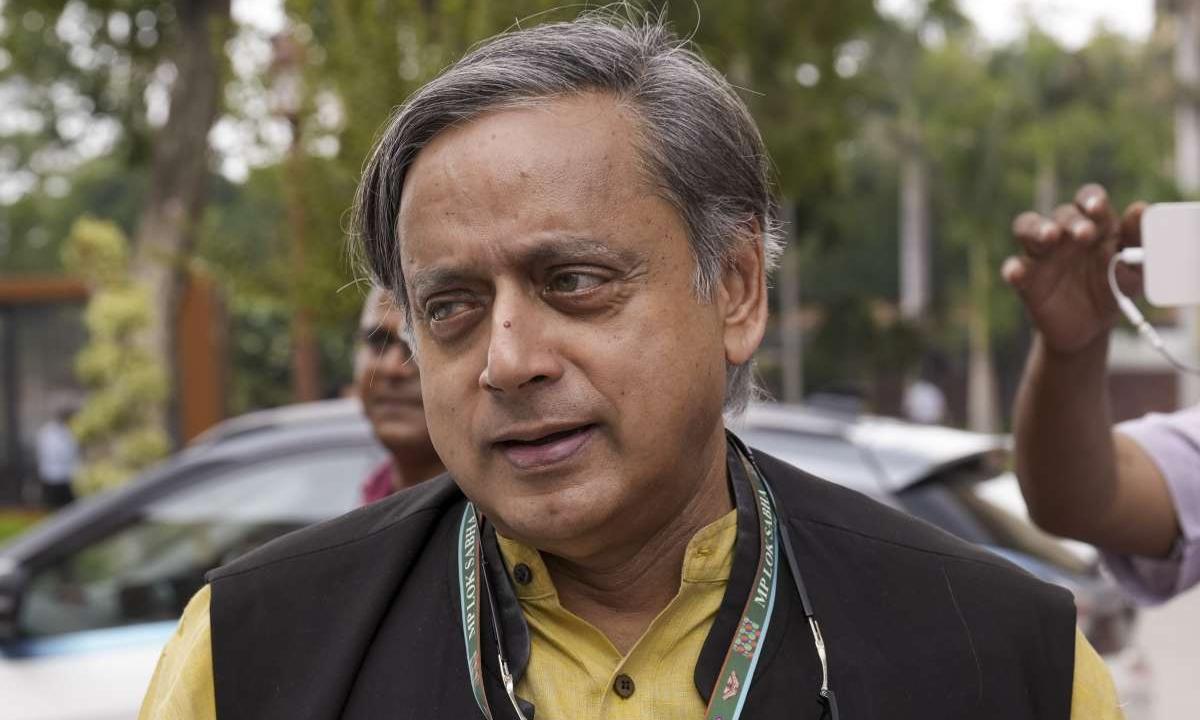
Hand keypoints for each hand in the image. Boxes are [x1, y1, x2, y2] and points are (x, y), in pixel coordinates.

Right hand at [1002, 184, 1145, 355]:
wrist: (1091, 328)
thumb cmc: (1114, 289)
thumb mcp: (1136, 270)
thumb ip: (1140, 240)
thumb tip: (1139, 209)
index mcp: (1093, 225)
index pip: (1088, 200)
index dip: (1091, 200)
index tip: (1098, 209)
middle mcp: (1064, 234)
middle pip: (1060, 213)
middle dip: (1071, 220)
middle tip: (1084, 235)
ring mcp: (1041, 255)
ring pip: (1026, 228)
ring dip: (1036, 228)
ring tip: (1049, 237)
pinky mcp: (1025, 279)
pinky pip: (1012, 267)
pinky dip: (1012, 269)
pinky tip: (1017, 274)